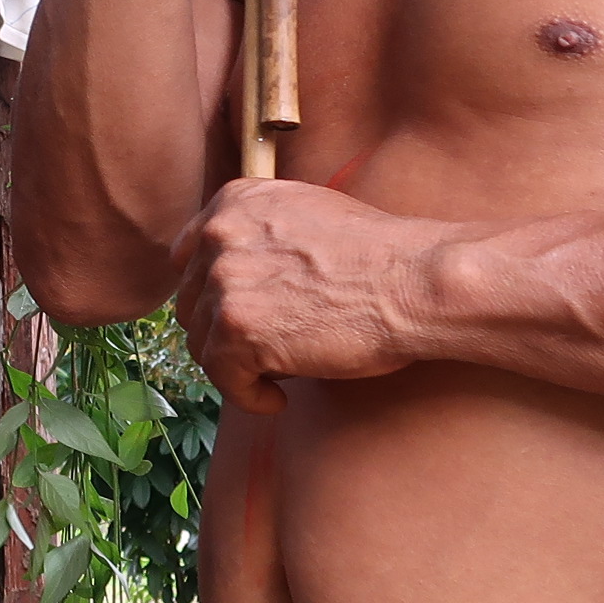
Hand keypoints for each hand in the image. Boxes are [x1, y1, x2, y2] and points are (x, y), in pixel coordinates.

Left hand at [173, 179, 438, 410]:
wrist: (412, 281)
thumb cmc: (379, 256)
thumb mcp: (307, 214)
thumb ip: (262, 233)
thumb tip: (237, 271)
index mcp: (236, 202)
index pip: (190, 256)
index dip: (209, 293)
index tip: (232, 317)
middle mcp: (219, 235)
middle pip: (193, 302)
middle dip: (222, 332)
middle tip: (260, 354)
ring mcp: (224, 283)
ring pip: (203, 343)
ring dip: (235, 365)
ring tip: (275, 376)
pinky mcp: (236, 331)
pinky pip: (222, 377)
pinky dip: (247, 396)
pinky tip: (276, 400)